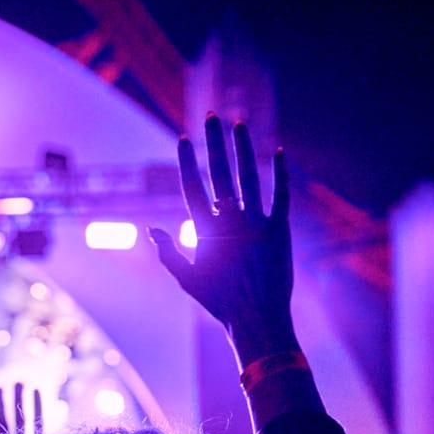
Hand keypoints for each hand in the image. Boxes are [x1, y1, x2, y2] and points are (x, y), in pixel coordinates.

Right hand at [150, 115, 294, 366]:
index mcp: (205, 231)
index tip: (183, 137)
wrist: (257, 318)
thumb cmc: (218, 301)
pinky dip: (280, 173)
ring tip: (239, 123)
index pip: (193, 186)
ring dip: (243, 147)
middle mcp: (230, 220)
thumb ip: (168, 251)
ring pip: (249, 176)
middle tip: (211, 116)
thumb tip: (152, 229)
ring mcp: (256, 222)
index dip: (187, 161)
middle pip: (220, 172)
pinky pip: (280, 194)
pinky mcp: (279, 229)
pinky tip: (278, 151)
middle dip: (214, 142)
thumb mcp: (186, 278)